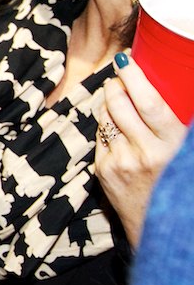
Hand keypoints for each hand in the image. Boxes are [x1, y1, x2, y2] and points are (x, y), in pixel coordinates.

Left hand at [95, 52, 187, 245]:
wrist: (161, 225)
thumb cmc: (177, 178)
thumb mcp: (185, 149)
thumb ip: (174, 124)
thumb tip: (167, 89)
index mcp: (172, 144)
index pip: (149, 102)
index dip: (134, 77)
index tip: (126, 59)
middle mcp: (144, 152)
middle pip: (119, 104)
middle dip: (115, 84)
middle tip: (119, 75)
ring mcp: (119, 161)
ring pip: (105, 116)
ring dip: (109, 102)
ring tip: (118, 96)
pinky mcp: (102, 170)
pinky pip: (100, 134)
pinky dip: (106, 124)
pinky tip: (116, 125)